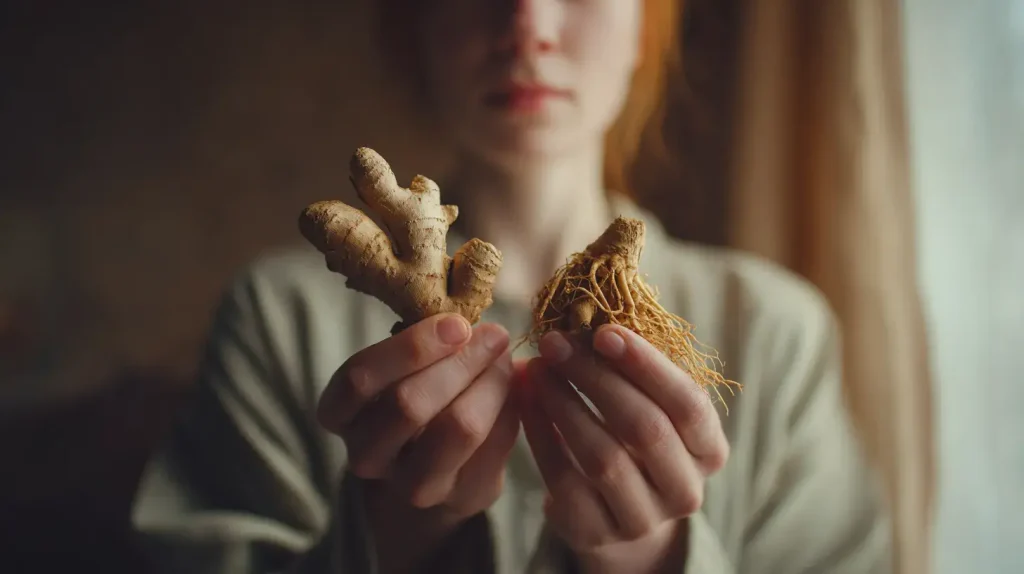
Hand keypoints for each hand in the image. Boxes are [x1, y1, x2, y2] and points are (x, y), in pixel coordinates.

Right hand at [317, 313, 518, 518]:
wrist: (429, 472)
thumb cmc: (413, 400)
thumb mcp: (401, 371)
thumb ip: (425, 347)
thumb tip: (475, 324)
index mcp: (338, 414)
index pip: (361, 379)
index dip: (411, 347)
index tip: (456, 324)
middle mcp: (366, 456)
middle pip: (410, 403)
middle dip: (461, 360)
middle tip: (494, 335)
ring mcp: (411, 485)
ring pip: (458, 428)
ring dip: (490, 384)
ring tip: (505, 359)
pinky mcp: (460, 497)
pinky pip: (493, 445)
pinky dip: (509, 408)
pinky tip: (515, 388)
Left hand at [519, 324, 729, 573]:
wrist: (620, 511)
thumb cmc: (636, 438)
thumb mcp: (653, 407)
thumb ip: (636, 370)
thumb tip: (588, 314)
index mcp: (710, 450)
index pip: (689, 404)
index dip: (647, 365)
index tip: (605, 330)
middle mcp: (685, 490)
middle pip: (644, 428)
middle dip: (596, 378)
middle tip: (556, 342)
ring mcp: (642, 518)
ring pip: (601, 455)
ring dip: (563, 403)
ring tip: (537, 367)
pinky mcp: (595, 533)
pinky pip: (562, 479)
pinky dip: (540, 434)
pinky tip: (526, 401)